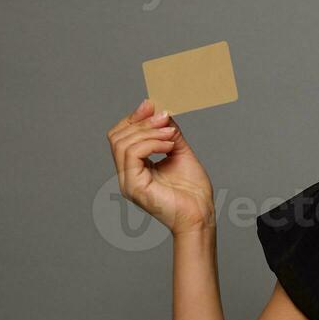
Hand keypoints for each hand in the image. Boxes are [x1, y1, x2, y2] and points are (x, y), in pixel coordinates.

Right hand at [106, 99, 215, 235]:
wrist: (201, 215)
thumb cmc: (193, 191)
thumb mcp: (180, 153)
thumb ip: (169, 134)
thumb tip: (161, 113)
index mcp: (134, 168)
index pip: (120, 136)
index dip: (134, 118)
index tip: (151, 104)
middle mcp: (126, 175)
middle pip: (117, 137)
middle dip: (141, 122)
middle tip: (164, 118)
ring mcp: (128, 182)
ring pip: (123, 143)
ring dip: (148, 132)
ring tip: (171, 134)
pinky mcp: (135, 187)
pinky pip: (133, 154)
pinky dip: (151, 143)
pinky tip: (169, 145)